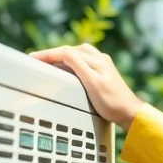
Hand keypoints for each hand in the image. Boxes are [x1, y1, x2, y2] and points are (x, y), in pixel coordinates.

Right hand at [30, 43, 144, 130]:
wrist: (130, 113)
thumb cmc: (112, 102)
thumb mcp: (92, 82)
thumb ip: (78, 65)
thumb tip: (64, 52)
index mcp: (96, 59)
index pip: (67, 51)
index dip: (48, 54)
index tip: (33, 57)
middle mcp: (99, 58)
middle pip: (71, 50)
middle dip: (53, 53)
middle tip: (38, 59)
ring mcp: (102, 64)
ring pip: (78, 53)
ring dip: (62, 55)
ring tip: (50, 61)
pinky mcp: (103, 72)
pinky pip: (83, 60)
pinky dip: (71, 61)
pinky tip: (68, 67)